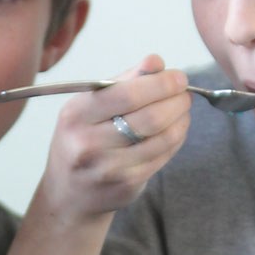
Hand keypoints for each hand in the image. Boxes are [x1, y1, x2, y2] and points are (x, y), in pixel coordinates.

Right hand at [38, 54, 191, 221]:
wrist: (69, 193)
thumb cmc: (81, 140)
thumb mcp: (89, 107)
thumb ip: (123, 82)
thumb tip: (155, 61)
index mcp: (77, 114)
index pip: (128, 93)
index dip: (161, 83)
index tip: (178, 78)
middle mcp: (88, 143)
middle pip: (150, 117)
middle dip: (177, 101)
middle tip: (185, 94)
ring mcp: (108, 168)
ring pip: (162, 138)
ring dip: (181, 120)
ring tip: (182, 111)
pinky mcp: (126, 186)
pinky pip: (163, 157)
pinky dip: (176, 139)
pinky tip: (176, 130)